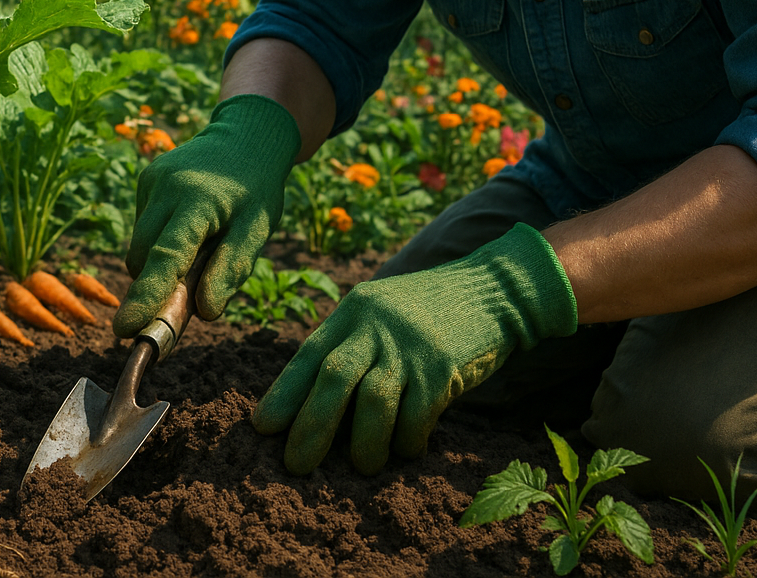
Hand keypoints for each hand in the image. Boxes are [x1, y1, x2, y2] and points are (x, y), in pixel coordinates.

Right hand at [112, 94, 300, 337]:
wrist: (246, 135)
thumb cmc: (256, 188)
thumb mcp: (258, 228)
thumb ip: (231, 269)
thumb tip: (206, 313)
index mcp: (199, 202)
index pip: (168, 256)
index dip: (146, 296)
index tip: (125, 330)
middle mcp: (167, 188)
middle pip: (144, 256)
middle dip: (155, 285)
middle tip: (189, 294)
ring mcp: (151, 181)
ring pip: (140, 244)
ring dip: (160, 261)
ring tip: (200, 246)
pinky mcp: (145, 180)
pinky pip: (144, 226)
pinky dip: (160, 239)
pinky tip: (188, 225)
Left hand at [252, 223, 577, 474]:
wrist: (494, 290)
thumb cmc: (428, 311)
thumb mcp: (381, 311)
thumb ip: (352, 344)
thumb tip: (313, 403)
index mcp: (354, 311)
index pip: (309, 354)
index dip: (284, 393)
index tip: (263, 426)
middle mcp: (377, 325)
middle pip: (333, 378)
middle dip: (311, 426)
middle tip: (296, 465)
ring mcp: (411, 345)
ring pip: (374, 402)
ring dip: (364, 444)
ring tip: (362, 466)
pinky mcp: (445, 367)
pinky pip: (418, 415)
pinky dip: (408, 440)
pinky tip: (407, 449)